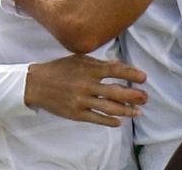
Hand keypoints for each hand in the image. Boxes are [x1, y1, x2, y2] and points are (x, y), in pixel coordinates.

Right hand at [24, 55, 146, 126]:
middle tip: (145, 98)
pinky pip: (96, 118)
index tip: (143, 78)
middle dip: (134, 96)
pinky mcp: (76, 113)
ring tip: (137, 112)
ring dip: (126, 111)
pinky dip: (109, 121)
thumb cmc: (60, 68)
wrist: (36, 83)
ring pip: (109, 108)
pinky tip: (119, 122)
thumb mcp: (80, 59)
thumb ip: (100, 63)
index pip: (116, 71)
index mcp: (89, 69)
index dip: (132, 75)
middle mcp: (87, 84)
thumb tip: (119, 65)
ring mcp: (81, 100)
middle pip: (116, 92)